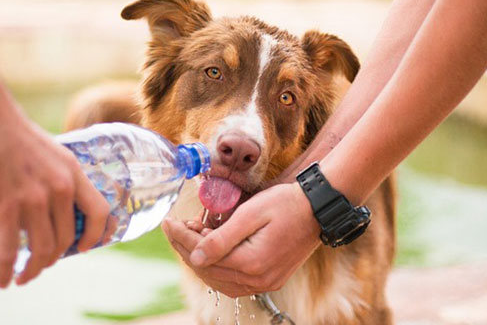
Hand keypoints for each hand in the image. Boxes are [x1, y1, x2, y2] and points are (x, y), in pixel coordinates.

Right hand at [0, 106, 109, 287]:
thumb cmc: (11, 131)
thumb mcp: (50, 152)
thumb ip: (57, 177)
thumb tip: (55, 204)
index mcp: (73, 172)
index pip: (99, 212)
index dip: (97, 235)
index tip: (85, 248)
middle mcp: (59, 188)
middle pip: (68, 238)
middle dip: (55, 258)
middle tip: (42, 263)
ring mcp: (33, 199)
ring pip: (42, 249)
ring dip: (34, 269)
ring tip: (24, 276)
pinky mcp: (3, 207)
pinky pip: (10, 251)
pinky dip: (7, 271)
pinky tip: (3, 279)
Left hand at [162, 182, 320, 297]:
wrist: (318, 209)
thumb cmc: (286, 204)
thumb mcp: (251, 213)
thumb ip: (222, 238)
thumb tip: (194, 256)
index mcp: (252, 263)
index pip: (203, 255)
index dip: (181, 238)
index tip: (168, 222)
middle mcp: (258, 280)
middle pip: (208, 270)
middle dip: (187, 247)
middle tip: (177, 226)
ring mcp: (265, 283)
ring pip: (219, 280)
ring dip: (200, 259)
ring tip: (192, 235)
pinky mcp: (270, 280)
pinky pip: (234, 282)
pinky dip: (217, 268)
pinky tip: (211, 251)